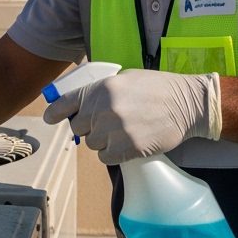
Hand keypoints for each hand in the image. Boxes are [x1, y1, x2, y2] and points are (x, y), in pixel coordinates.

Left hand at [43, 69, 221, 163]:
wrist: (187, 104)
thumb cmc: (156, 89)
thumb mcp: (124, 79)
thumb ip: (99, 92)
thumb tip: (78, 106)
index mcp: (101, 89)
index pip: (65, 103)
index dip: (55, 113)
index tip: (49, 118)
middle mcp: (104, 109)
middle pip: (78, 128)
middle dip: (88, 128)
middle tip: (106, 123)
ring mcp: (116, 130)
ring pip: (92, 144)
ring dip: (103, 141)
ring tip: (123, 131)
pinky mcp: (128, 148)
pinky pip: (105, 157)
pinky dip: (112, 153)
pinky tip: (126, 143)